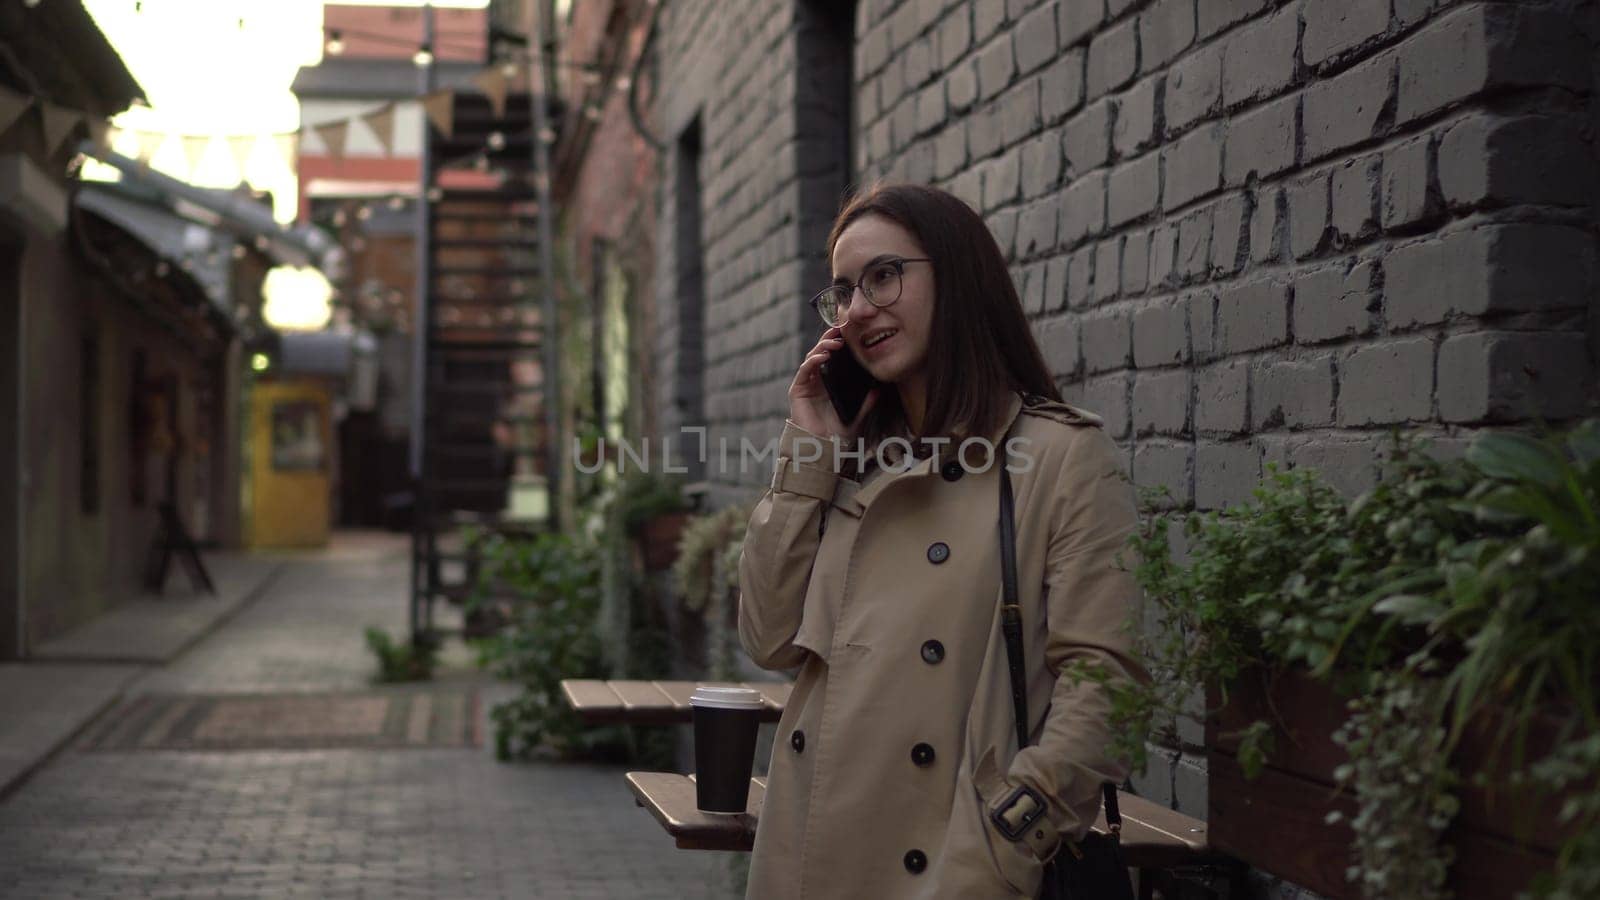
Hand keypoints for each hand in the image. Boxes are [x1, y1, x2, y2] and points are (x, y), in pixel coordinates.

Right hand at [788, 325, 880, 442]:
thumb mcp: (857, 416)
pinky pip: (804, 371)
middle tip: (842, 329)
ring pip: (812, 358)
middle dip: (830, 339)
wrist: (823, 450)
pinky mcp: (797, 391)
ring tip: (835, 342)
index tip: (851, 333)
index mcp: (829, 384)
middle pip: (822, 353)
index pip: (834, 358)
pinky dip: (813, 361)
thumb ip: (867, 403)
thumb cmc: (838, 435)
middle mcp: (817, 382)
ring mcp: (806, 385)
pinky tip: (823, 357)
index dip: (840, 344)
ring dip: (823, 347)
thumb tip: (879, 389)